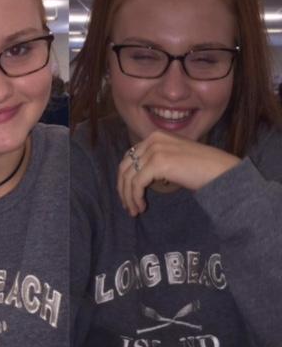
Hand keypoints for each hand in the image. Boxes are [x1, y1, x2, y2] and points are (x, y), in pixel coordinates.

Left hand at [117, 130, 240, 216]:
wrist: (223, 171)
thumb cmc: (203, 169)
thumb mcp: (174, 159)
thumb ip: (156, 162)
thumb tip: (137, 179)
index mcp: (156, 136)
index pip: (130, 157)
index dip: (125, 177)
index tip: (128, 194)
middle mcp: (153, 139)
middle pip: (125, 166)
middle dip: (123, 188)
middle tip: (127, 205)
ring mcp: (155, 149)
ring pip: (129, 177)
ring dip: (129, 197)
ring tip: (134, 211)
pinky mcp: (158, 162)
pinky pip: (137, 184)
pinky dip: (136, 197)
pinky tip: (141, 207)